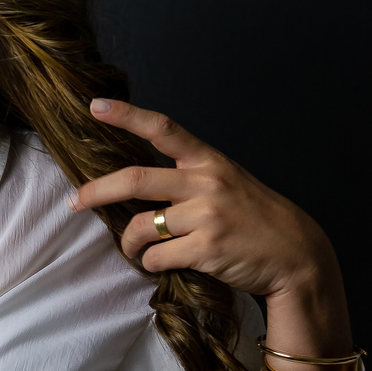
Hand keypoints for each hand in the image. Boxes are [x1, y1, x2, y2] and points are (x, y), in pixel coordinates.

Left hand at [70, 98, 354, 370]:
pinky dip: (150, 263)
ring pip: (140, 227)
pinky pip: (156, 256)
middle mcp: (206, 182)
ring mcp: (206, 216)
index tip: (96, 106)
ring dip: (128, 243)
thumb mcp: (228, 183)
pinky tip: (160, 264)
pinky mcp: (206, 248)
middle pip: (135, 180)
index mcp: (209, 161)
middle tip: (77, 202)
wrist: (295, 255)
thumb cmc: (254, 220)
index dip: (127, 116)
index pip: (163, 128)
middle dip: (96, 192)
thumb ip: (189, 178)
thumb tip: (137, 188)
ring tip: (134, 250)